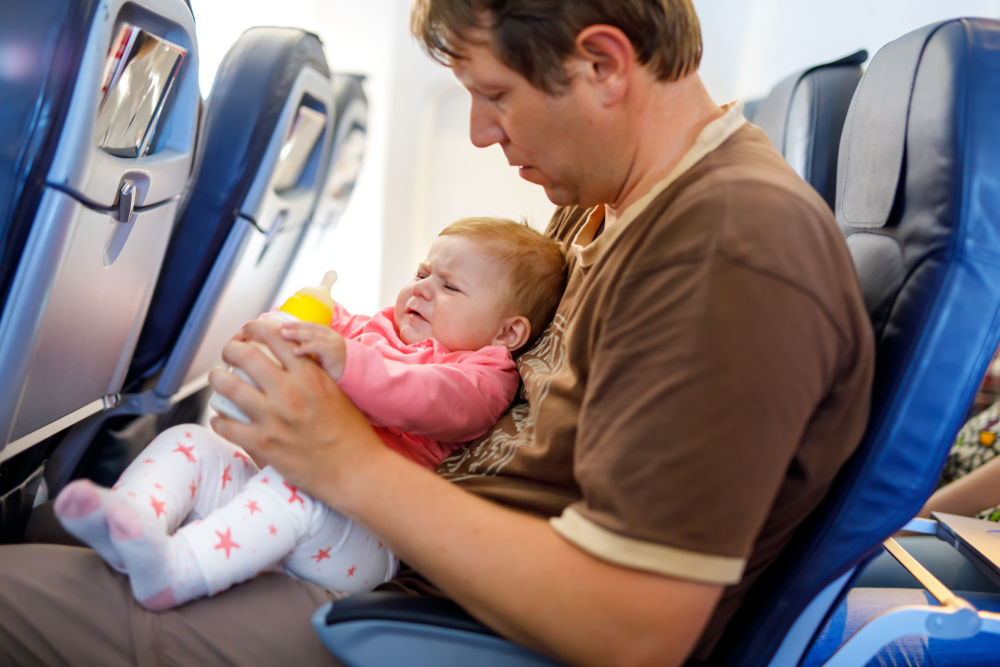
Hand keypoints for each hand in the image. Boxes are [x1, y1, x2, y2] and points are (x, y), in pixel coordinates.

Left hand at [208, 318, 386, 507]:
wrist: (354, 470)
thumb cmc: (350, 432)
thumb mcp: (335, 392)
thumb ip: (311, 374)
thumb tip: (289, 359)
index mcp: (309, 376)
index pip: (274, 336)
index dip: (254, 328)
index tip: (248, 332)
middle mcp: (289, 392)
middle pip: (244, 355)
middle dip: (231, 349)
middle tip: (229, 354)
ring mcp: (273, 418)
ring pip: (227, 386)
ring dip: (218, 380)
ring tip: (219, 380)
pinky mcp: (262, 444)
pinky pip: (226, 424)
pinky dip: (220, 419)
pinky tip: (222, 418)